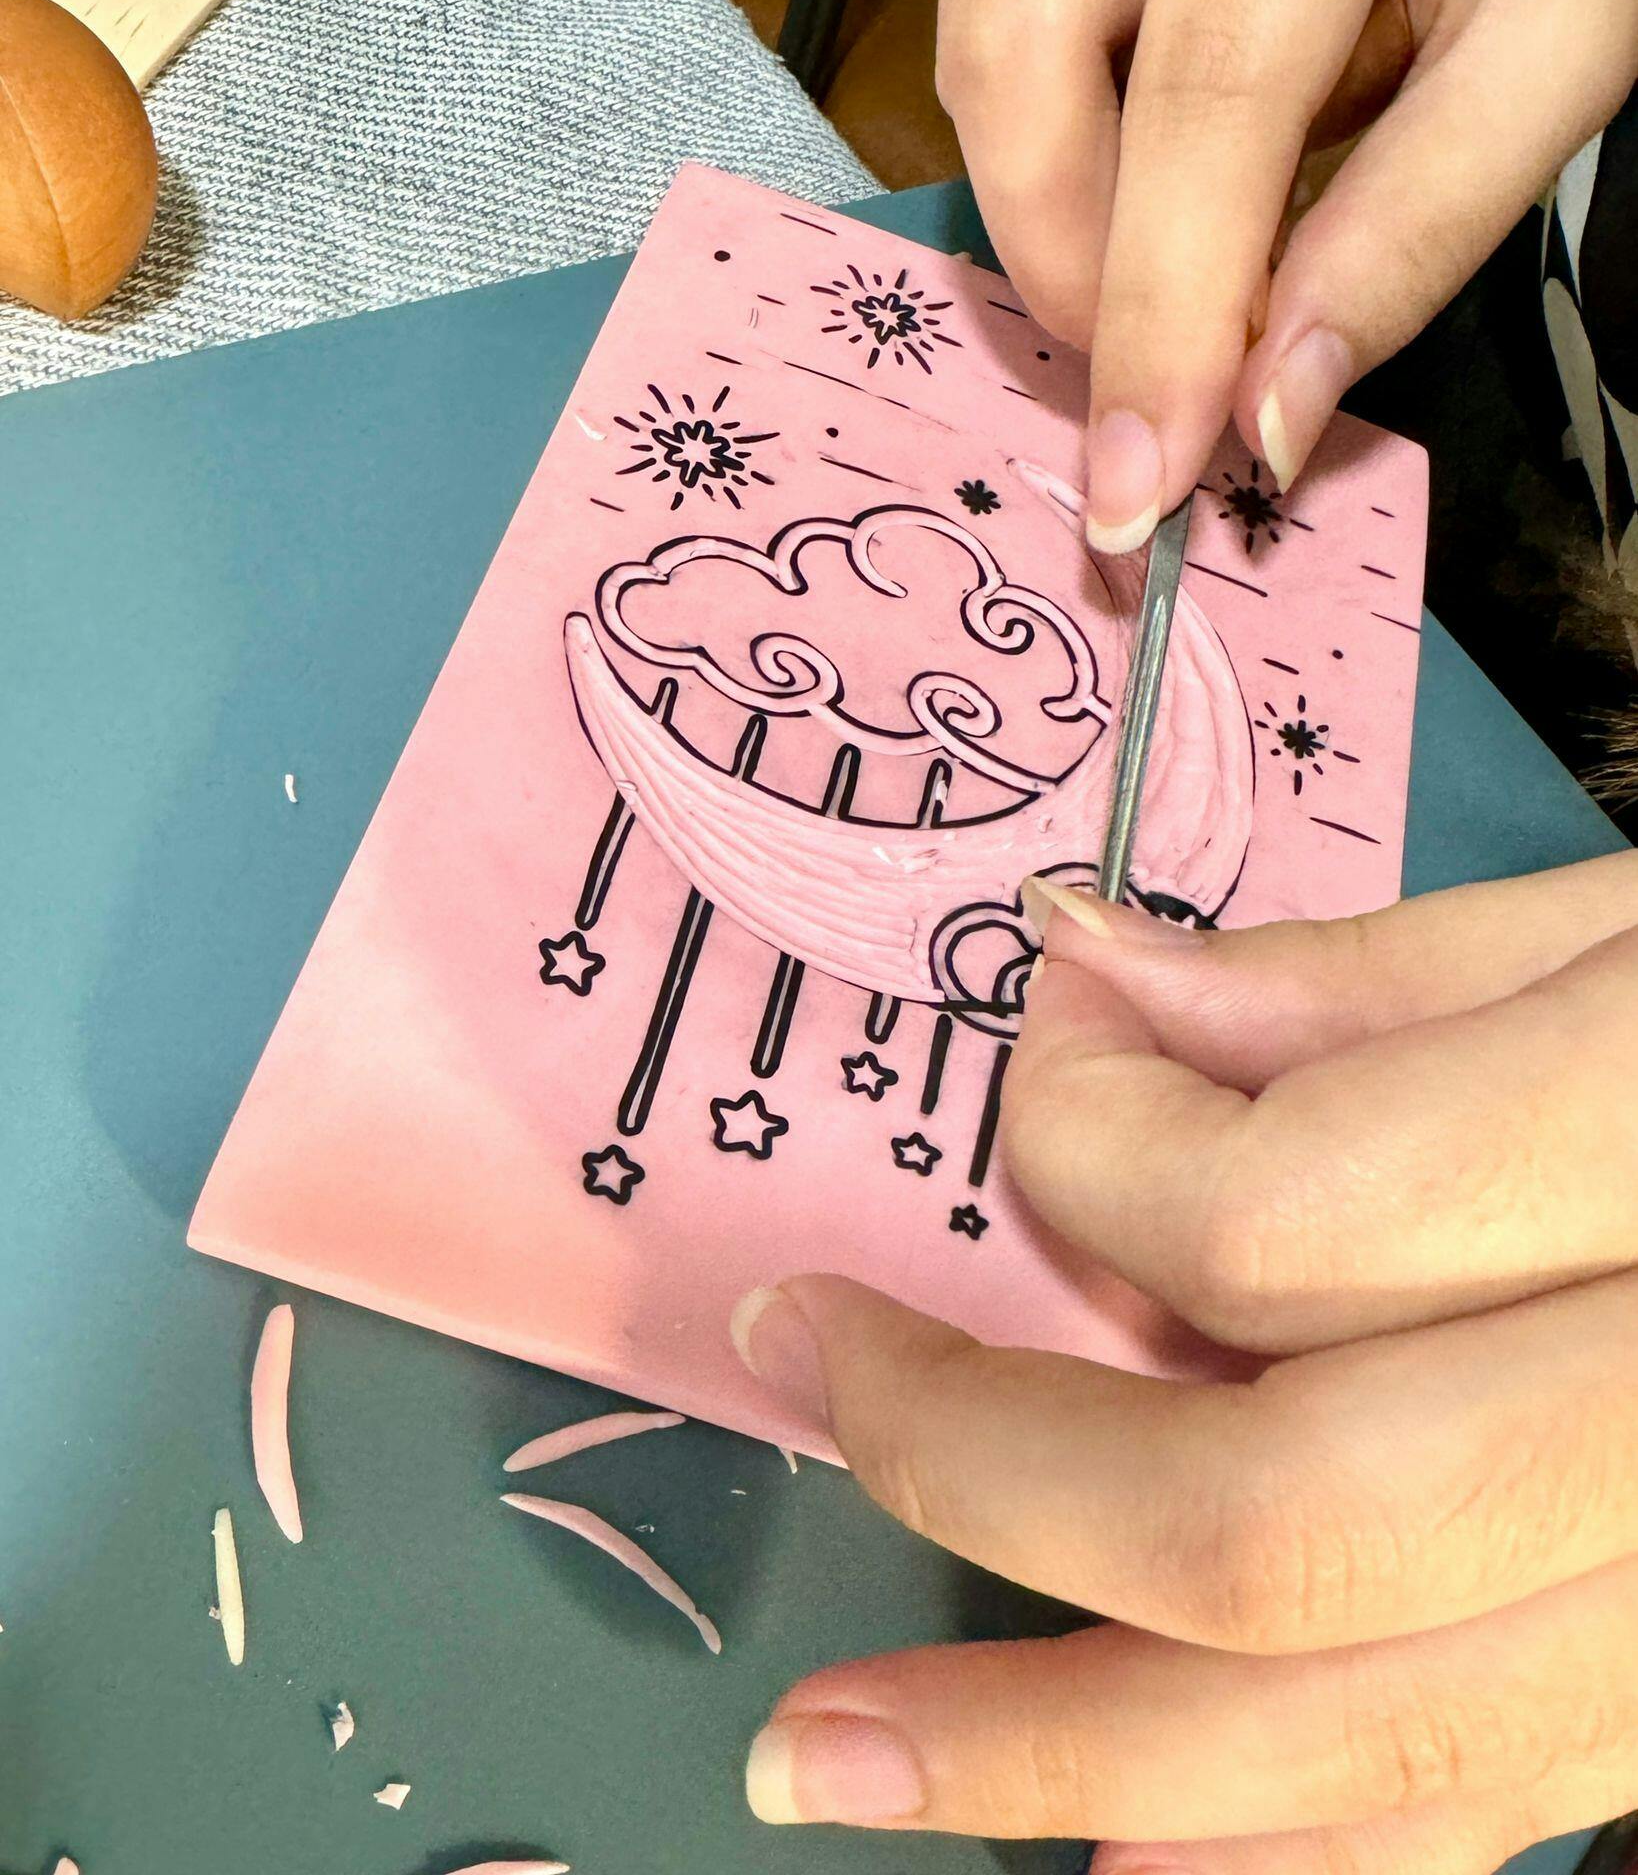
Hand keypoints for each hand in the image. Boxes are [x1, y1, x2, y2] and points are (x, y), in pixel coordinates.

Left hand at [733, 852, 1637, 1868]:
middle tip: (806, 1356)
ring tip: (836, 1757)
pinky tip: (1100, 1850)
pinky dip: (1275, 1849)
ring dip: (1059, 1751)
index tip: (1051, 1063)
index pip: (1280, 1217)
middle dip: (984, 1459)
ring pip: (1370, 1740)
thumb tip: (1092, 983)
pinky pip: (1493, 1811)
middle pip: (1278, 1520)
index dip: (1094, 1140)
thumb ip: (1368, 981)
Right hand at [937, 0, 1637, 550]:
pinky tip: (1141, 153)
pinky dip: (1040, 112)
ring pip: (979, 12)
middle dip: (1065, 251)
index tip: (1145, 475)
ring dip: (1047, 189)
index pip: (1212, 75)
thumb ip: (1423, 215)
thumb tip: (1268, 414)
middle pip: (1026, 32)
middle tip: (1144, 374)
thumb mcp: (1564, 23)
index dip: (1165, 298)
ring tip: (1168, 253)